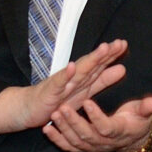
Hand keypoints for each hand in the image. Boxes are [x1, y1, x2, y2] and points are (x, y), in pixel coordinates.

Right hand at [0, 39, 127, 134]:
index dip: (111, 54)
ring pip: (78, 70)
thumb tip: (122, 68)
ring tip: (102, 50)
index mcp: (83, 77)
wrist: (28, 108)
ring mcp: (61, 83)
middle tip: (118, 44)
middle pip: (92, 63)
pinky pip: (58, 83)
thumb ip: (102, 81)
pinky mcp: (50, 92)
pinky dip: (65, 75)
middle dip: (105, 53)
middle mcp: (73, 76)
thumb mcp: (85, 91)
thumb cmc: (58, 100)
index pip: (100, 64)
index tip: (124, 44)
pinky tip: (72, 67)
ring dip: (90, 60)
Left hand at [44, 91, 151, 151]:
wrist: (132, 140)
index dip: (96, 116)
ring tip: (54, 115)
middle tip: (63, 108)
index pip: (106, 126)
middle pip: (86, 135)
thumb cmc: (135, 122)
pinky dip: (57, 140)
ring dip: (63, 129)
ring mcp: (93, 147)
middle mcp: (104, 142)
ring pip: (76, 142)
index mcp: (118, 131)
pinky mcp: (84, 149)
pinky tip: (47, 129)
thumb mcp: (142, 113)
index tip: (87, 102)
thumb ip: (146, 107)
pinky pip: (69, 148)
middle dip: (73, 122)